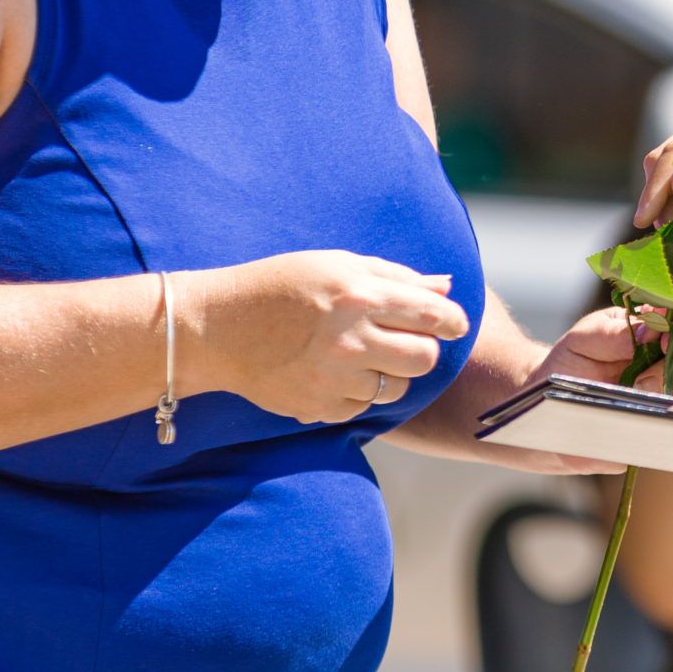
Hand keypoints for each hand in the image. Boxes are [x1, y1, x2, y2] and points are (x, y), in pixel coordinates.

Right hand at [195, 250, 470, 424]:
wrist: (218, 327)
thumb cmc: (283, 285)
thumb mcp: (338, 264)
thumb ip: (396, 277)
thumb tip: (447, 287)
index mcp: (359, 294)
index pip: (432, 315)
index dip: (453, 321)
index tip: (454, 324)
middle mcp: (350, 338)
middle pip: (425, 358)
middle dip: (424, 349)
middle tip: (407, 340)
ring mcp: (334, 378)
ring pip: (397, 388)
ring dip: (391, 374)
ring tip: (365, 355)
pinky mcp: (319, 407)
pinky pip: (363, 407)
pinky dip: (358, 392)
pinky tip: (336, 372)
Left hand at [524, 298, 672, 474]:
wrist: (553, 405)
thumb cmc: (573, 361)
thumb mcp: (584, 339)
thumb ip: (612, 332)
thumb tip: (650, 330)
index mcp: (658, 325)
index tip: (662, 339)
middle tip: (644, 380)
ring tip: (636, 398)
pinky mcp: (666, 423)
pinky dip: (666, 421)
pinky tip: (642, 420)